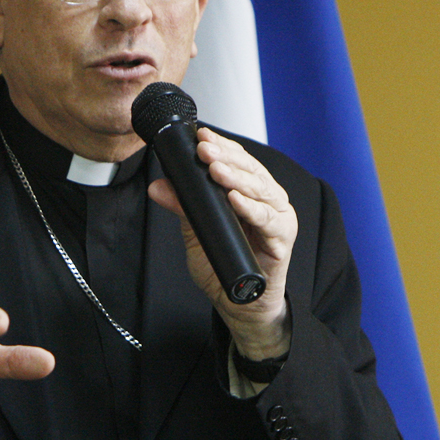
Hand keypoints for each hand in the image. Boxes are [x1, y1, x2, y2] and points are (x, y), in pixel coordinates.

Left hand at [148, 127, 297, 359]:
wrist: (241, 304)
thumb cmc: (224, 263)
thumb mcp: (196, 231)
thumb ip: (183, 207)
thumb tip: (158, 186)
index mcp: (250, 191)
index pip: (237, 160)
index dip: (221, 145)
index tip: (200, 135)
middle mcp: (267, 199)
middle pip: (249, 170)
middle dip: (226, 156)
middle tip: (204, 147)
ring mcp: (277, 218)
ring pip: (261, 189)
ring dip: (237, 177)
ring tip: (216, 168)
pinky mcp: (282, 240)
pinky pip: (268, 220)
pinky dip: (252, 208)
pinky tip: (236, 199)